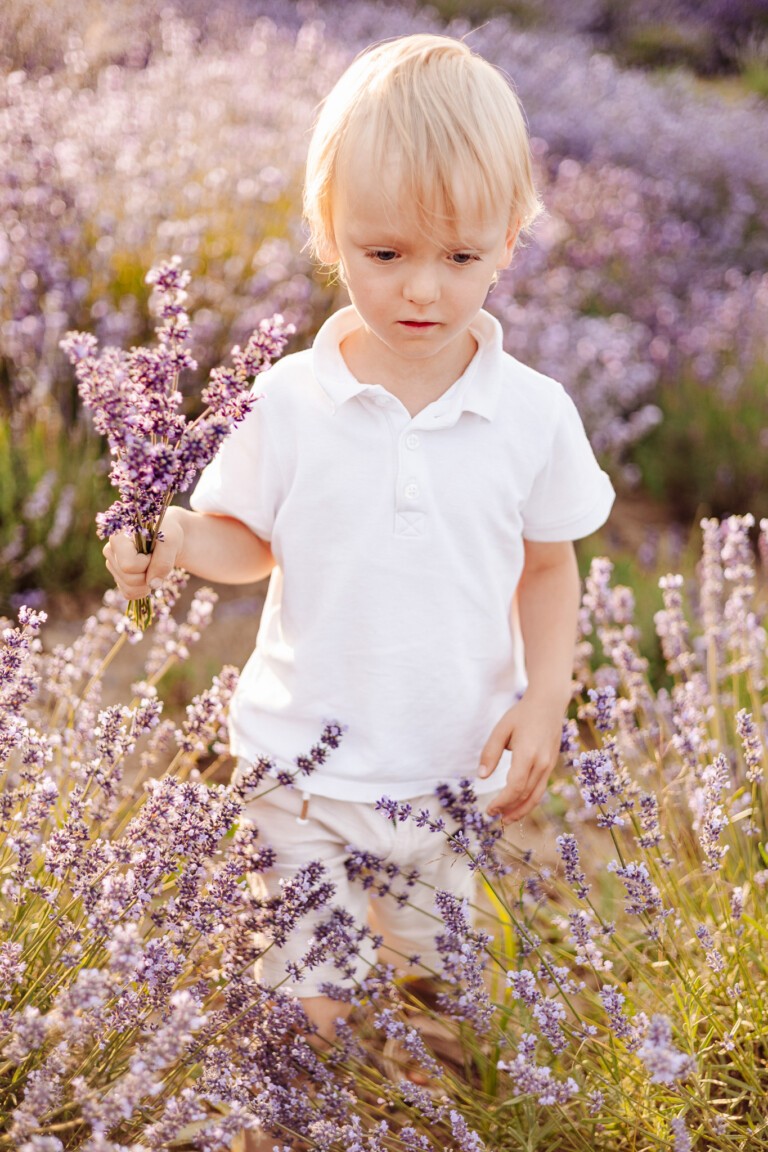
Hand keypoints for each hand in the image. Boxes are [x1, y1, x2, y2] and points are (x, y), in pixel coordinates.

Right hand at [103, 508, 183, 600]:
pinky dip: (143, 589)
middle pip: (129, 579)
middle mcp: (110, 551)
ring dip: (147, 583)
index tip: (153, 551)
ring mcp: (112, 565)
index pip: (129, 566)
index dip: (146, 563)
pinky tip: (148, 575)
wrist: (167, 537)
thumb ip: (163, 561)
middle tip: (154, 559)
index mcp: (117, 537)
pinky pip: (129, 594)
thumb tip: (152, 584)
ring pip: (129, 589)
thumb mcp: (170, 541)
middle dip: (149, 574)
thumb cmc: (167, 533)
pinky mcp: (118, 576)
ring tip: (152, 566)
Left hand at [478, 693, 564, 821]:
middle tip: (493, 816)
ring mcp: (549, 765)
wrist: (549, 704)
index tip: (489, 809)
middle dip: (509, 809)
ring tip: (506, 819)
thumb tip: (482, 776)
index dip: (502, 802)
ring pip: (536, 796)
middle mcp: (542, 763)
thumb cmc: (522, 715)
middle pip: (525, 795)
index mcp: (528, 753)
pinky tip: (518, 806)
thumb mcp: (501, 729)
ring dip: (521, 811)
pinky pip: (540, 789)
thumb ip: (490, 753)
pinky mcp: (551, 766)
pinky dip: (529, 801)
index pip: (515, 787)